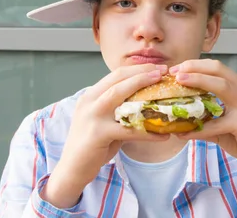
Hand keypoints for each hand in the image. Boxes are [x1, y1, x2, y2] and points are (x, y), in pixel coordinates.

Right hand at [43, 64, 169, 206]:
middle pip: (118, 78)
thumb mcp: (104, 119)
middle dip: (143, 72)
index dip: (138, 69)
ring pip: (119, 94)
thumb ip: (119, 108)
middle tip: (163, 71)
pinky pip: (128, 129)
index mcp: (91, 95)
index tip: (157, 68)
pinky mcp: (98, 134)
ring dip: (143, 87)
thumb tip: (147, 101)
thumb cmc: (93, 144)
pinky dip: (148, 131)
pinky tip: (163, 134)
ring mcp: (92, 116)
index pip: (115, 74)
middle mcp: (89, 101)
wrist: (73, 168)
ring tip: (163, 87)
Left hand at [171, 59, 236, 198]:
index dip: (196, 65)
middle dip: (194, 67)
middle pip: (218, 69)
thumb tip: (178, 121)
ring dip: (198, 80)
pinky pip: (216, 123)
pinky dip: (198, 128)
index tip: (177, 69)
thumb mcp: (223, 125)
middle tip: (174, 71)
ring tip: (179, 81)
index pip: (217, 68)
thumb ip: (205, 118)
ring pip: (221, 86)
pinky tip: (183, 133)